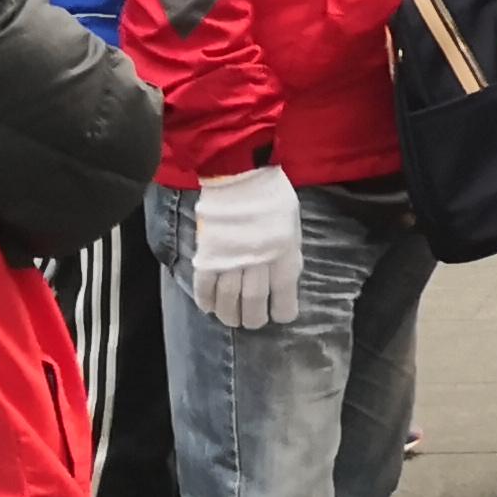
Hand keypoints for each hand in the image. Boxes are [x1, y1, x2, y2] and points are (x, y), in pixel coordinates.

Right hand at [187, 165, 302, 330]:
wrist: (239, 174)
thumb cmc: (271, 196)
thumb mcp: (292, 225)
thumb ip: (287, 253)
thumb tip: (284, 279)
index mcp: (283, 251)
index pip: (284, 293)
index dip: (283, 311)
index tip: (280, 316)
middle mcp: (258, 259)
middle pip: (254, 302)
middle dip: (253, 318)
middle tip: (252, 322)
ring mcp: (231, 258)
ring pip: (228, 299)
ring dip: (229, 314)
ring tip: (231, 319)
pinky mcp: (208, 253)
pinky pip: (204, 285)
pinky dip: (206, 300)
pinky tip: (209, 308)